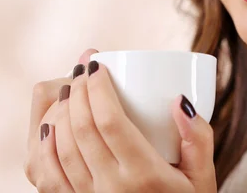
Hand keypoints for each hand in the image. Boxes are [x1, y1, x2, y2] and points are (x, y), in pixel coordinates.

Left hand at [24, 49, 217, 192]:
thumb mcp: (203, 177)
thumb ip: (198, 138)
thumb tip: (179, 100)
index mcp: (144, 175)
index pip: (110, 121)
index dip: (97, 88)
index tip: (97, 65)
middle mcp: (111, 187)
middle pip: (81, 128)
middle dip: (77, 89)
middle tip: (83, 68)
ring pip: (60, 146)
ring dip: (60, 110)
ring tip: (70, 87)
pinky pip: (47, 173)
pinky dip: (43, 143)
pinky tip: (50, 123)